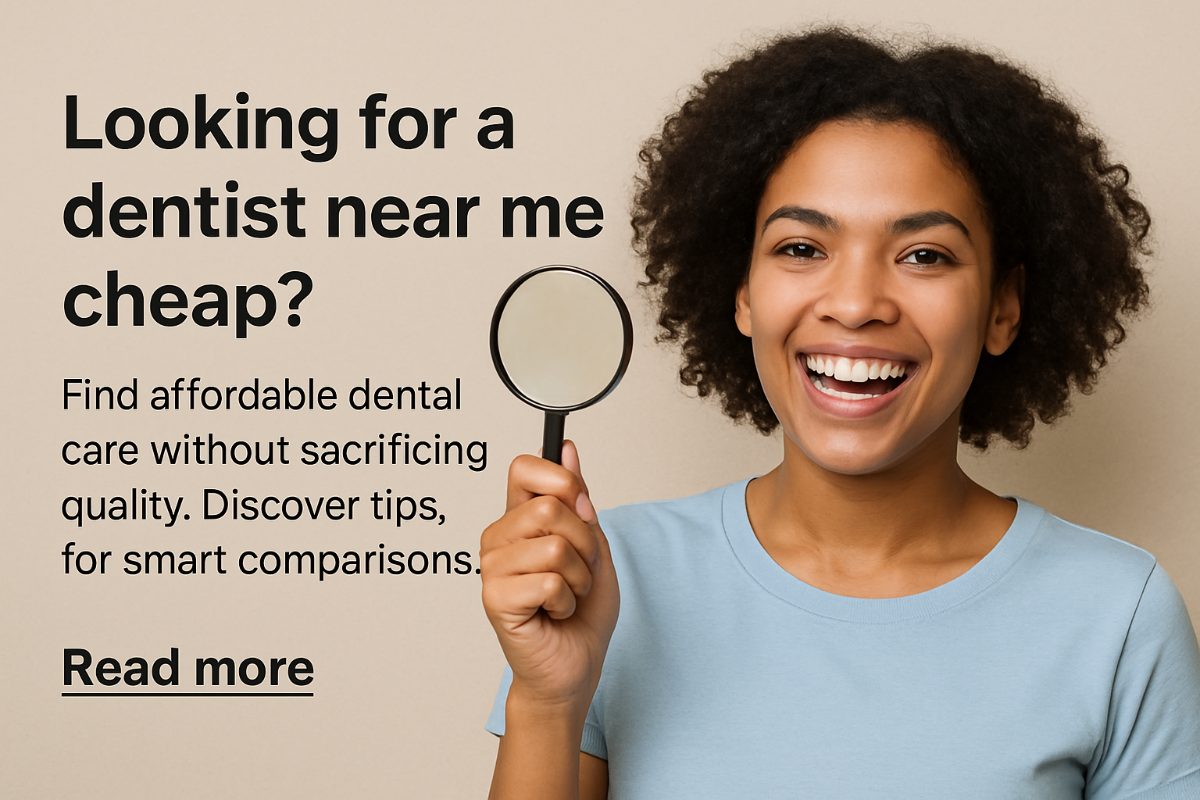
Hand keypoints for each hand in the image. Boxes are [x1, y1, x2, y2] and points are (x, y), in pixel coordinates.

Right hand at [480, 439, 619, 712]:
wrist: (574, 667)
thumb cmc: (582, 613)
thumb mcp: (593, 547)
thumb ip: (579, 500)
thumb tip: (568, 450)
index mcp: (518, 519)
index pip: (525, 468)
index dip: (561, 479)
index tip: (579, 506)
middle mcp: (499, 538)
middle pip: (550, 506)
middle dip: (585, 543)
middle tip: (579, 572)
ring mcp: (492, 567)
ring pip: (554, 545)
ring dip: (578, 577)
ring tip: (566, 596)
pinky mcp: (495, 598)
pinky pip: (549, 581)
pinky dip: (566, 601)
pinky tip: (553, 613)